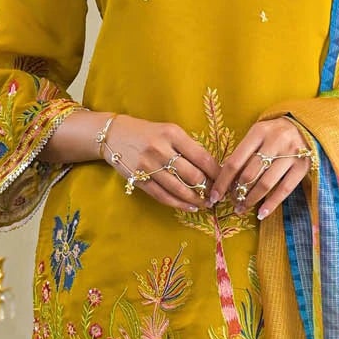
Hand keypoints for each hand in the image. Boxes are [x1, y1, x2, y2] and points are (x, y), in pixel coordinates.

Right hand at [100, 115, 217, 208]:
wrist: (114, 135)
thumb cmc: (147, 132)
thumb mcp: (169, 131)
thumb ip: (188, 147)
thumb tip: (212, 169)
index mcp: (172, 134)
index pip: (202, 157)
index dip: (217, 172)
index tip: (225, 181)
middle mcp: (161, 149)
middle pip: (193, 175)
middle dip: (208, 188)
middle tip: (216, 195)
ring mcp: (148, 166)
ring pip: (179, 189)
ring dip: (196, 200)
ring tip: (206, 204)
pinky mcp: (139, 179)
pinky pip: (163, 196)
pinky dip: (179, 204)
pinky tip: (190, 207)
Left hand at [208, 118, 312, 219]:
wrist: (306, 126)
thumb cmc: (274, 133)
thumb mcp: (257, 135)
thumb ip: (243, 153)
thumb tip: (226, 181)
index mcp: (258, 132)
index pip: (235, 161)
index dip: (222, 182)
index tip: (214, 196)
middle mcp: (275, 141)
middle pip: (249, 174)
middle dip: (237, 193)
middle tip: (232, 203)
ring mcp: (291, 154)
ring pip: (266, 183)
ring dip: (251, 200)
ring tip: (242, 209)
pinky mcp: (302, 166)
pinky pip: (284, 189)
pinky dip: (271, 204)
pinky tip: (261, 214)